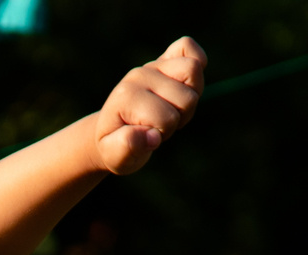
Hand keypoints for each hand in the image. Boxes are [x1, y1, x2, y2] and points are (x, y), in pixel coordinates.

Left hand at [93, 37, 205, 175]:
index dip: (163, 133)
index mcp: (127, 97)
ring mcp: (152, 66)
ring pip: (193, 70)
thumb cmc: (116, 146)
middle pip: (187, 97)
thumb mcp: (115, 156)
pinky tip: (184, 82)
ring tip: (172, 109)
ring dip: (190, 98)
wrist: (111, 131)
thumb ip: (127, 148)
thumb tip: (152, 137)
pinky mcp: (163, 61)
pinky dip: (196, 60)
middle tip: (160, 124)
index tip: (147, 136)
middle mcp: (139, 75)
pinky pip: (187, 46)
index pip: (167, 118)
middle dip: (179, 119)